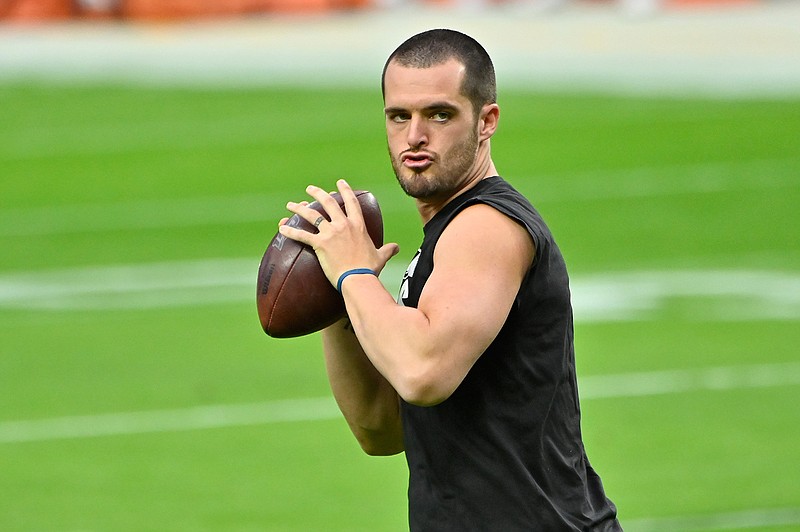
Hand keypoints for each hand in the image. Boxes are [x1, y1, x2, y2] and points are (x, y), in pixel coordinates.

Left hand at [278, 179, 399, 286]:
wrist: (358, 278)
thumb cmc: (369, 269)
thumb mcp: (381, 256)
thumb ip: (388, 249)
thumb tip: (397, 247)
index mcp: (358, 225)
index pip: (351, 203)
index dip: (345, 190)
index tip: (340, 183)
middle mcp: (343, 225)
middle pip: (328, 203)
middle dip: (318, 193)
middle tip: (310, 189)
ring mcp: (330, 233)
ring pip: (311, 215)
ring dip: (299, 208)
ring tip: (291, 205)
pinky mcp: (319, 244)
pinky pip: (301, 235)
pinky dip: (290, 231)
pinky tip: (281, 228)